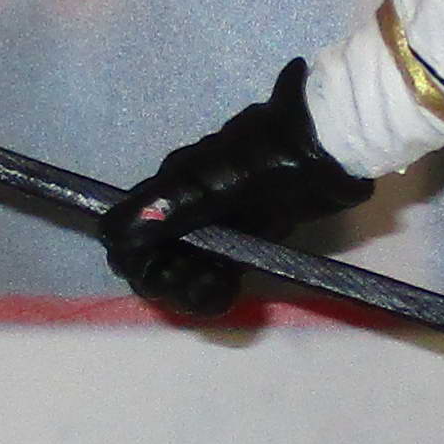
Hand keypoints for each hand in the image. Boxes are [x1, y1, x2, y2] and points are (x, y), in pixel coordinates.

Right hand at [101, 59, 374, 315]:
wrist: (328, 150)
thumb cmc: (269, 158)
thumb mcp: (212, 180)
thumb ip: (166, 207)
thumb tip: (115, 235)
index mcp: (170, 186)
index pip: (127, 235)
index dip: (136, 263)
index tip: (160, 276)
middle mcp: (185, 207)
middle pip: (155, 260)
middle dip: (168, 282)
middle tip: (198, 283)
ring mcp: (216, 225)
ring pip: (186, 269)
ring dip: (191, 289)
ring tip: (217, 290)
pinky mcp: (247, 239)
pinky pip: (217, 271)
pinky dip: (214, 288)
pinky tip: (226, 293)